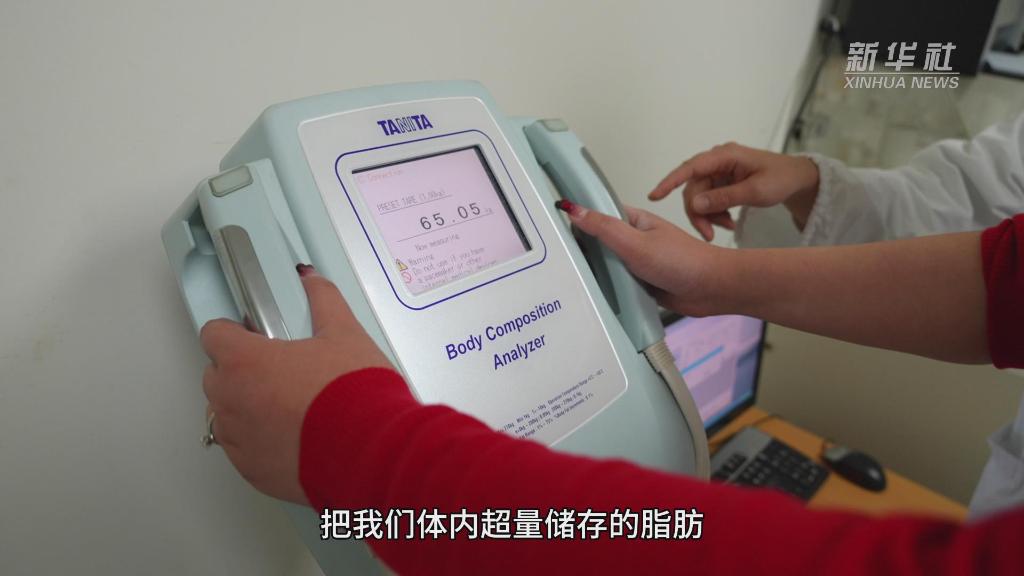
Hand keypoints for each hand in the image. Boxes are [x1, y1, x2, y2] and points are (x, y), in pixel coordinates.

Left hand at [199, 265, 392, 503]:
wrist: (370, 452)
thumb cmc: (354, 398)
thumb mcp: (345, 334)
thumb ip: (324, 301)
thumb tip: (313, 282)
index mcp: (246, 361)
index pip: (214, 334)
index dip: (234, 331)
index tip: (252, 334)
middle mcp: (233, 402)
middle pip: (216, 376)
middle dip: (239, 370)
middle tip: (278, 369)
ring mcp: (239, 440)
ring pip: (225, 416)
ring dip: (245, 406)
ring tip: (287, 404)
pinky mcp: (253, 471)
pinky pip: (241, 450)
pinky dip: (258, 440)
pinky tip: (290, 433)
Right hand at [559, 201, 731, 316]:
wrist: (711, 289)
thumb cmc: (681, 260)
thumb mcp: (635, 242)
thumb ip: (604, 228)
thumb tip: (574, 209)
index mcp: (633, 221)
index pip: (597, 215)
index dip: (577, 218)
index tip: (553, 223)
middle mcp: (634, 240)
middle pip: (598, 242)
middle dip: (583, 250)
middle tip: (557, 258)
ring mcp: (638, 262)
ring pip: (607, 266)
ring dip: (597, 273)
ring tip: (569, 278)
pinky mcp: (642, 282)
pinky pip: (618, 284)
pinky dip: (610, 289)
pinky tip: (594, 294)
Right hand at [648, 142, 819, 240]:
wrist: (797, 179)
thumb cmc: (781, 179)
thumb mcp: (756, 191)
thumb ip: (724, 198)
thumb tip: (695, 205)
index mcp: (725, 156)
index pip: (690, 168)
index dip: (670, 182)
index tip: (654, 196)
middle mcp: (717, 161)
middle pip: (693, 189)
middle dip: (700, 213)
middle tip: (710, 234)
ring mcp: (719, 172)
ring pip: (699, 198)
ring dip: (709, 216)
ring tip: (728, 227)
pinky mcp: (721, 182)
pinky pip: (708, 200)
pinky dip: (716, 213)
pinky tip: (729, 222)